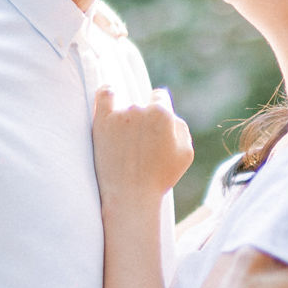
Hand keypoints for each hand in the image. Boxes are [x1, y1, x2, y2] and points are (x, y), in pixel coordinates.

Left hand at [92, 87, 193, 208]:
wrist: (130, 196)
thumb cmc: (160, 177)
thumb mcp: (186, 153)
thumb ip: (180, 127)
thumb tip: (170, 115)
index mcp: (163, 114)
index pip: (160, 97)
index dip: (159, 111)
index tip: (154, 126)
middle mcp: (140, 109)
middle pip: (142, 106)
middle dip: (143, 121)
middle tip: (141, 147)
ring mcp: (119, 115)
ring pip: (125, 107)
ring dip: (127, 121)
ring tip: (126, 145)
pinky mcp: (102, 122)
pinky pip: (104, 94)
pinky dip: (108, 92)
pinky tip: (110, 94)